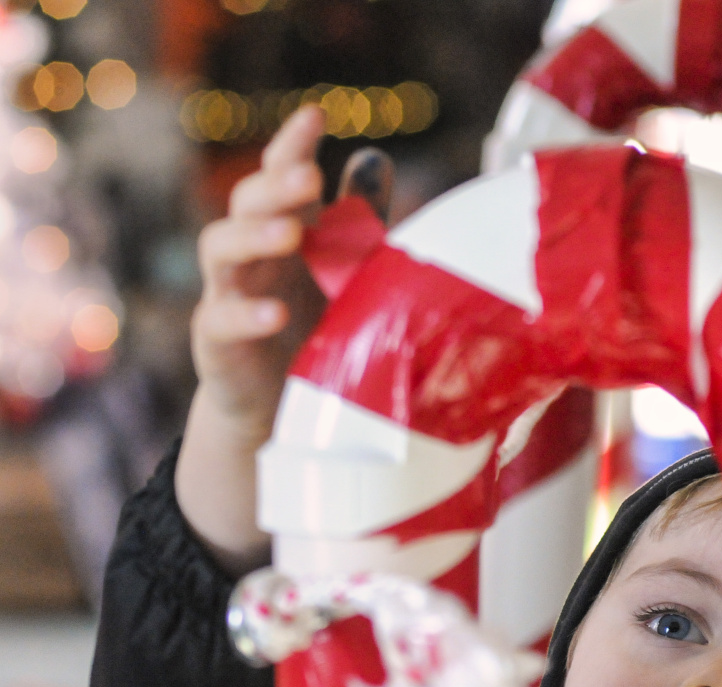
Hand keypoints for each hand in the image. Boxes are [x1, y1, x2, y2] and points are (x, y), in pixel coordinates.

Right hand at [191, 104, 326, 443]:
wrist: (276, 404)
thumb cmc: (311, 330)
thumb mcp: (341, 276)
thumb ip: (356, 223)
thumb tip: (374, 159)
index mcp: (280, 232)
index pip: (278, 178)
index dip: (290, 146)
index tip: (315, 116)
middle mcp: (248, 255)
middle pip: (246, 204)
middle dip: (275, 186)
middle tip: (309, 176)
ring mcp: (225, 293)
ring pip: (220, 248)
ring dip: (254, 235)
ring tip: (289, 234)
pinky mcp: (216, 341)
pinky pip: (221, 319)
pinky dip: (246, 314)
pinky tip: (276, 314)